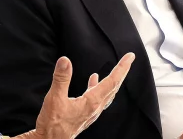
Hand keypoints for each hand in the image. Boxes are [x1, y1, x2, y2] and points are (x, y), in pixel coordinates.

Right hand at [16, 53, 134, 138]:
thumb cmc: (52, 125)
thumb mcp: (55, 98)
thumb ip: (61, 79)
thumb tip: (65, 61)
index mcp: (91, 103)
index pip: (112, 82)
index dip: (122, 68)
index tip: (130, 57)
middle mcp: (95, 108)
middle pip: (113, 87)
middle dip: (121, 72)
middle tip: (129, 59)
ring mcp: (90, 113)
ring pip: (107, 93)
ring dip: (112, 80)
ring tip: (115, 69)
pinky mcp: (84, 115)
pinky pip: (97, 98)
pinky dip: (97, 87)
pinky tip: (92, 81)